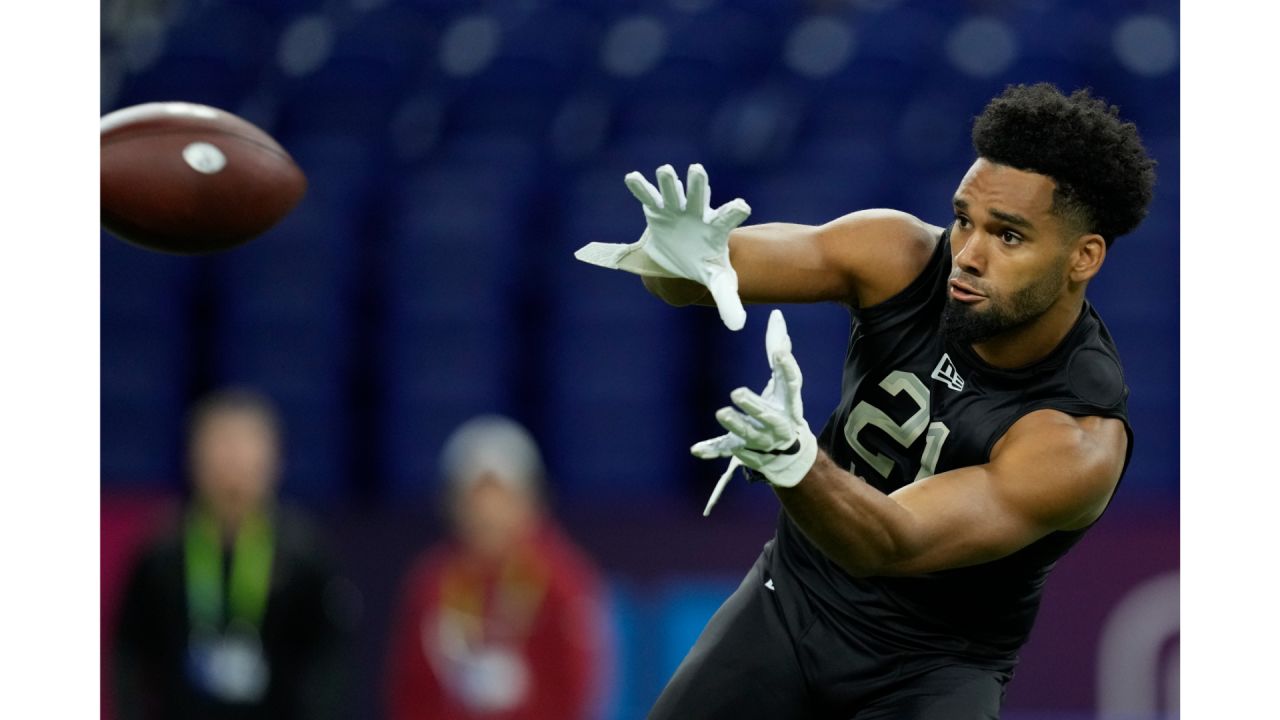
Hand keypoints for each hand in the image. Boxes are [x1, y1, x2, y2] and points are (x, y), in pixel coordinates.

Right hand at [573, 163, 750, 330]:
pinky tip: (632, 177)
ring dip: (668, 182)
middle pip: (699, 196)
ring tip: (664, 170)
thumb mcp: (718, 282)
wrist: (682, 259)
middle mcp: (697, 213)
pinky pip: (647, 196)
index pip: (728, 217)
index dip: (734, 210)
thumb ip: (729, 300)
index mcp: (715, 228)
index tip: (742, 205)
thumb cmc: (704, 265)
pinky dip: (640, 187)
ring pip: (672, 192)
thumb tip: (738, 326)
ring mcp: (677, 209)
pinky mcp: (658, 209)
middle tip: (697, 171)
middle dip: (698, 184)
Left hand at [694, 309, 817, 513]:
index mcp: (790, 404)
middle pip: (767, 416)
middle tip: (736, 392)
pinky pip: (726, 450)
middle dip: (753, 405)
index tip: (779, 352)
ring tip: (721, 412)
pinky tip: (696, 449)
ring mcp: (760, 439)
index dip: (788, 368)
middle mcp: (777, 424)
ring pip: (747, 435)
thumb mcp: (783, 382)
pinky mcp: (742, 449)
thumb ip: (779, 350)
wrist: (788, 452)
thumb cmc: (783, 407)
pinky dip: (712, 450)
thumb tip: (777, 315)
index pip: (791, 384)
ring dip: (735, 425)